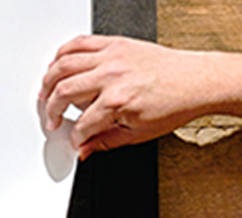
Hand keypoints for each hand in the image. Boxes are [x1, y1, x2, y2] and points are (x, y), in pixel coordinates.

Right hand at [40, 35, 213, 159]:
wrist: (195, 81)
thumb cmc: (174, 105)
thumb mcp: (139, 134)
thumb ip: (106, 142)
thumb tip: (85, 150)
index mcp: (118, 102)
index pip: (82, 125)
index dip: (74, 137)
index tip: (74, 141)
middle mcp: (112, 76)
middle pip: (64, 92)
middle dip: (52, 110)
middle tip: (52, 119)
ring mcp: (112, 57)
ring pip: (64, 64)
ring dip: (49, 80)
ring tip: (46, 93)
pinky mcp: (116, 43)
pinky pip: (79, 43)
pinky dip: (63, 53)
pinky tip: (58, 65)